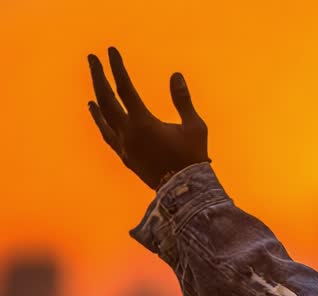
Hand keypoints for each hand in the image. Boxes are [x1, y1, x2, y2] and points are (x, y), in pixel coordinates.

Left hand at [87, 47, 209, 189]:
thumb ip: (182, 100)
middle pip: (106, 99)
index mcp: (143, 122)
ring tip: (94, 86)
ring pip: (103, 117)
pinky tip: (98, 114)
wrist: (185, 191)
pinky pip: (107, 134)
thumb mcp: (195, 126)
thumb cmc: (193, 157)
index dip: (117, 68)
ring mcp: (124, 146)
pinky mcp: (125, 157)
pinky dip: (100, 121)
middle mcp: (128, 132)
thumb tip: (175, 75)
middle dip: (99, 76)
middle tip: (92, 59)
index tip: (111, 51)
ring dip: (97, 98)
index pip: (125, 88)